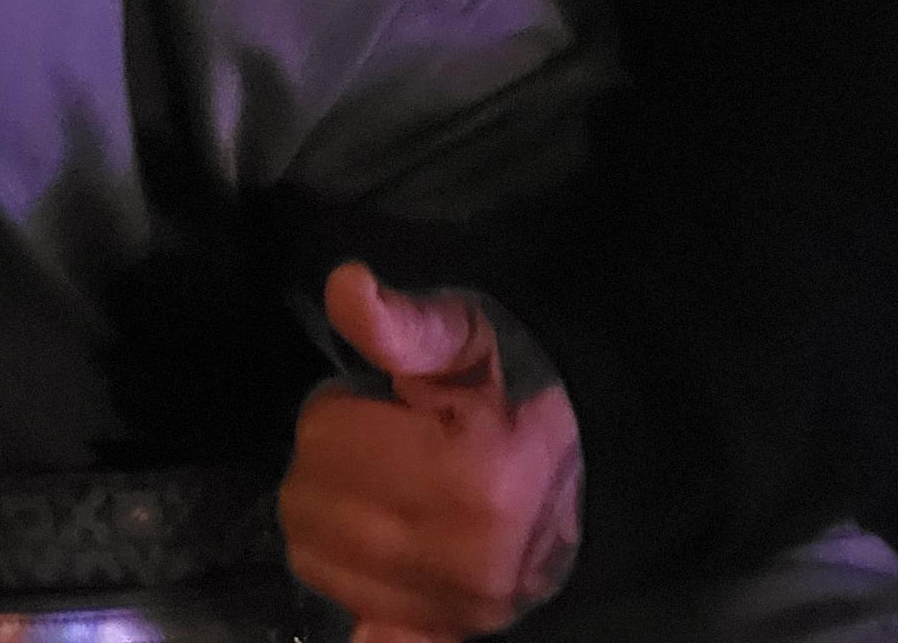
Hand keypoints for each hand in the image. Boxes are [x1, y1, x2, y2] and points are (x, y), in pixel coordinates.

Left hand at [280, 262, 582, 641]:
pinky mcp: (447, 630)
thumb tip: (347, 289)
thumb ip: (404, 324)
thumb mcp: (469, 340)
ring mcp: (451, 606)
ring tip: (381, 488)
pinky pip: (369, 629)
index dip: (341, 407)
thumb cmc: (516, 393)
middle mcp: (456, 555)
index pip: (323, 434)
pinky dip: (358, 592)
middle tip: (377, 445)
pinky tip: (376, 558)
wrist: (590, 470)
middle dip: (327, 461)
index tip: (381, 406)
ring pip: (314, 556)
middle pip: (308, 499)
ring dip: (327, 517)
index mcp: (465, 476)